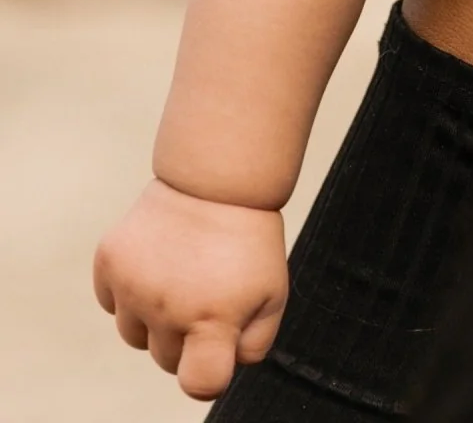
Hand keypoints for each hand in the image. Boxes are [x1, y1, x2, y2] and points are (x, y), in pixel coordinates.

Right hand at [93, 178, 285, 399]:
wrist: (218, 180)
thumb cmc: (249, 242)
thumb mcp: (273, 291)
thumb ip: (254, 343)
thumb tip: (222, 370)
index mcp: (215, 317)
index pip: (200, 384)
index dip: (208, 379)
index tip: (214, 356)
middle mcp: (168, 307)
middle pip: (167, 360)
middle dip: (187, 338)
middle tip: (208, 293)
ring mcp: (133, 285)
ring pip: (134, 336)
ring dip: (155, 318)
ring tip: (183, 274)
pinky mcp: (109, 262)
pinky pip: (111, 303)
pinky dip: (130, 292)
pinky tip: (158, 260)